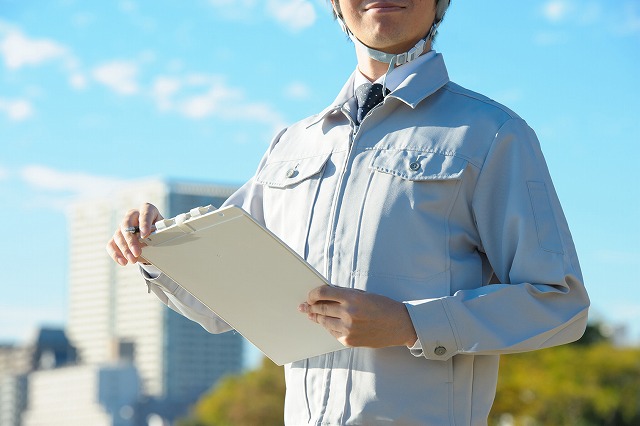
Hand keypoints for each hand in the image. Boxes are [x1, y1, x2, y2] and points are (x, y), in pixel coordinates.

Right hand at [105, 203, 163, 265]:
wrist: (154, 234)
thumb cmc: (159, 229)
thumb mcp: (163, 229)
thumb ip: (159, 232)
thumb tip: (153, 240)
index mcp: (146, 209)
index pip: (145, 213)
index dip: (144, 223)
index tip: (145, 235)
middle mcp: (133, 215)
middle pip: (127, 225)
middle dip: (131, 240)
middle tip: (137, 252)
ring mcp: (123, 225)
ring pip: (118, 235)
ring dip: (125, 249)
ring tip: (132, 260)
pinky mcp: (117, 236)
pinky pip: (111, 244)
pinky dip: (116, 254)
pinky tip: (123, 262)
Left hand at [298, 286, 417, 347]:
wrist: (400, 325)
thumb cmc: (382, 306)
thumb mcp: (363, 295)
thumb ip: (343, 295)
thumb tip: (323, 296)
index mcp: (352, 297)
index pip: (323, 293)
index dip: (313, 294)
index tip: (309, 295)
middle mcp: (349, 313)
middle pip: (321, 308)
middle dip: (310, 307)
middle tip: (303, 306)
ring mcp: (348, 328)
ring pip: (324, 322)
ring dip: (316, 318)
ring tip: (311, 315)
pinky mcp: (349, 341)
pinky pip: (332, 332)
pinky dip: (328, 327)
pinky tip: (326, 324)